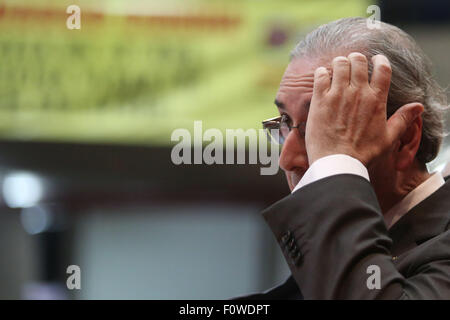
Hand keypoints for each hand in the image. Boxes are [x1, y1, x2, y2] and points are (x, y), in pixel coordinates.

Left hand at [305, 52, 423, 166]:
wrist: (338, 163)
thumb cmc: (363, 154)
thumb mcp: (388, 138)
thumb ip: (403, 119)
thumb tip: (418, 106)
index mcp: (376, 100)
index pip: (383, 68)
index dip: (380, 60)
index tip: (376, 59)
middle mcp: (358, 93)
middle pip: (359, 61)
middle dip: (356, 59)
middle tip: (353, 64)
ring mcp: (338, 95)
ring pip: (340, 63)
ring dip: (339, 63)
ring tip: (337, 69)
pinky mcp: (320, 100)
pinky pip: (321, 75)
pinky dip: (322, 72)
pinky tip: (323, 77)